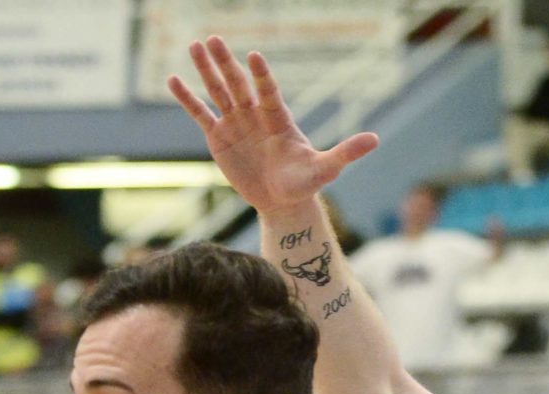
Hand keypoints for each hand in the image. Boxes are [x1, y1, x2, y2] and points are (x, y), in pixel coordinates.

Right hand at [168, 36, 379, 218]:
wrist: (282, 200)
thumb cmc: (304, 183)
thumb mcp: (325, 169)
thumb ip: (345, 152)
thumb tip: (375, 139)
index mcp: (278, 117)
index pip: (268, 91)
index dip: (262, 75)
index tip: (255, 56)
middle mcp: (255, 114)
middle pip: (238, 84)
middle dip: (226, 63)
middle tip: (214, 38)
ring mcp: (235, 123)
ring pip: (218, 91)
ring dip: (206, 69)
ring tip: (195, 45)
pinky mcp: (218, 137)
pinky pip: (200, 113)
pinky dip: (187, 98)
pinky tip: (173, 80)